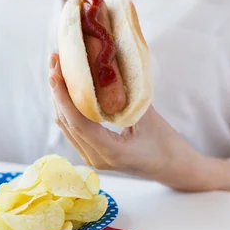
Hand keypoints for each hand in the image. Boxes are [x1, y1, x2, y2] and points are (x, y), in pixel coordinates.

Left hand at [49, 53, 229, 192]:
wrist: (174, 169)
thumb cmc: (167, 144)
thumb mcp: (150, 118)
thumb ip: (128, 96)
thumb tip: (110, 67)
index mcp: (111, 152)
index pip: (77, 122)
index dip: (63, 96)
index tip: (55, 73)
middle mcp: (96, 158)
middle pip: (66, 122)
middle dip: (57, 91)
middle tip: (54, 61)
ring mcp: (92, 158)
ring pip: (66, 126)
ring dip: (60, 98)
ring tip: (57, 69)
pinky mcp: (92, 154)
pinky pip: (73, 130)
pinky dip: (68, 108)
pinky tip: (68, 89)